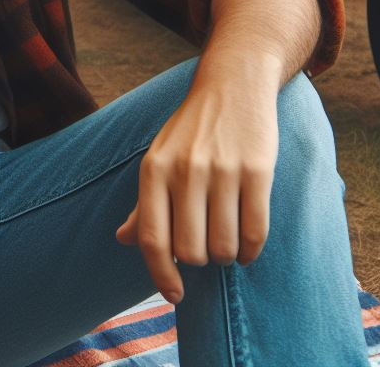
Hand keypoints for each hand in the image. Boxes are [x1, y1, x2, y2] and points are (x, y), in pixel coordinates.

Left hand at [115, 59, 279, 304]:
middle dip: (200, 260)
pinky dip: (251, 250)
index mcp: (154, 169)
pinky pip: (256, 232)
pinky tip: (247, 244)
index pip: (152, 239)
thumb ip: (144, 203)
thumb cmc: (191, 129)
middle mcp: (185, 170)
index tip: (174, 295)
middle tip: (206, 246)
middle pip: (191, 251)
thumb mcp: (159, 157)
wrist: (233, 84)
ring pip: (224, 248)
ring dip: (227, 256)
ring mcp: (222, 170)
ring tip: (227, 241)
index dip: (161, 276)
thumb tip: (122, 241)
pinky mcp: (257, 170)